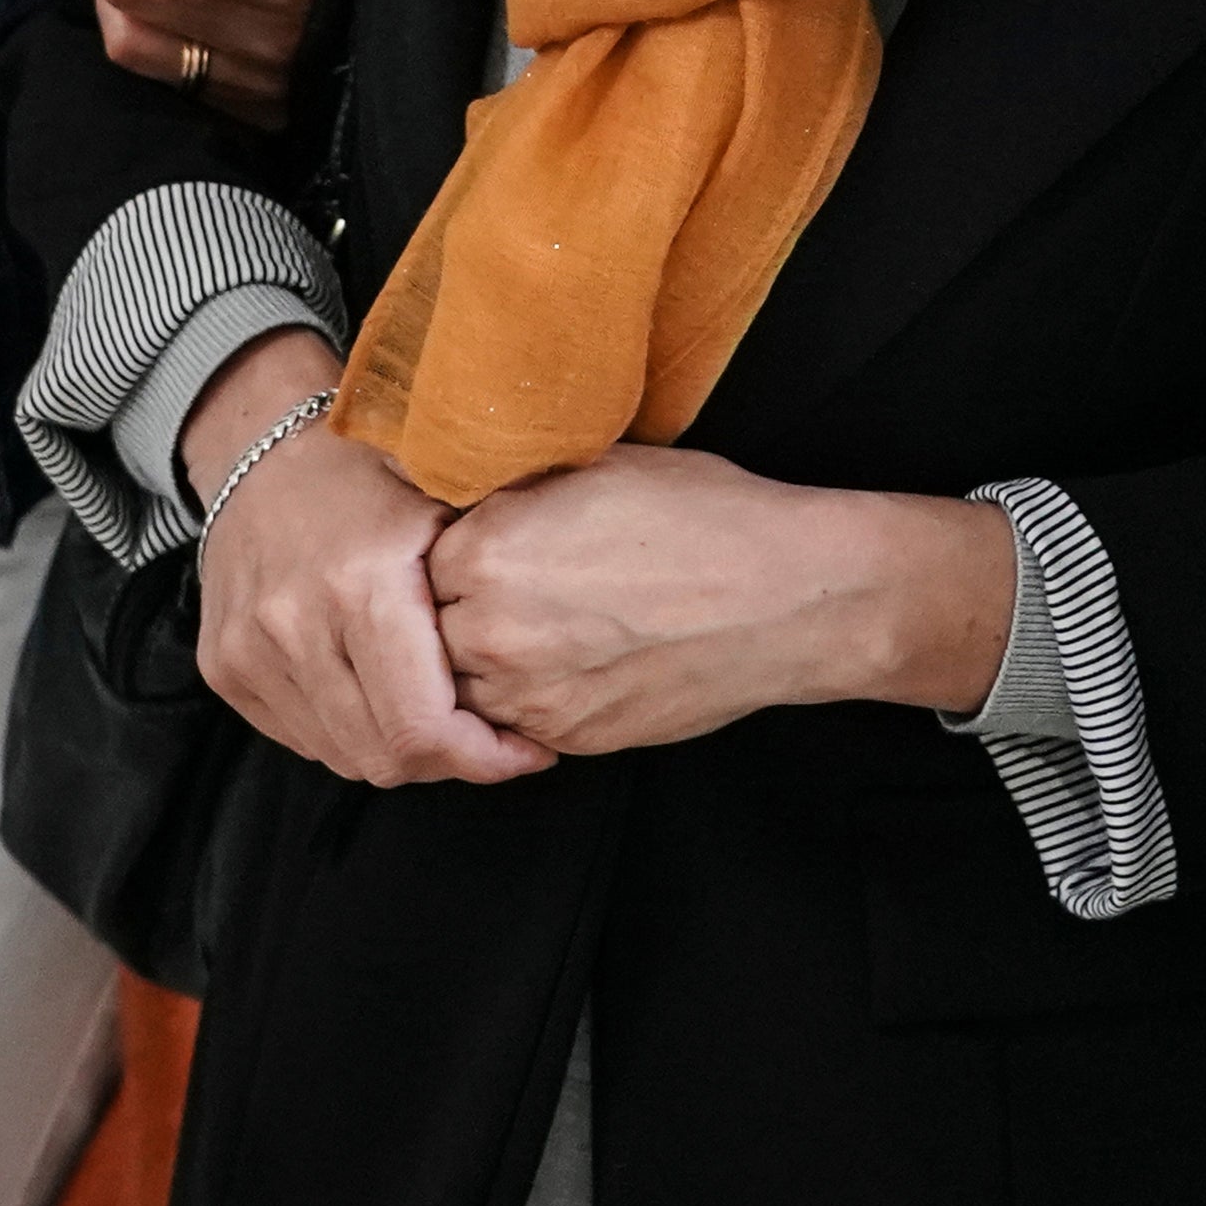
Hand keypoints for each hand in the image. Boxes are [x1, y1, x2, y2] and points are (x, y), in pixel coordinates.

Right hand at [187, 334, 552, 788]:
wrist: (260, 447)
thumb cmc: (372, 470)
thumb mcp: (451, 500)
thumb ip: (493, 577)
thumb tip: (564, 647)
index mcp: (363, 582)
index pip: (424, 728)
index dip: (483, 758)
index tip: (525, 751)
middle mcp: (296, 624)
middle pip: (385, 757)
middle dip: (448, 760)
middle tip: (488, 736)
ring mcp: (250, 651)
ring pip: (342, 756)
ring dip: (397, 750)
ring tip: (437, 712)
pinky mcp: (224, 667)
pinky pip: (299, 737)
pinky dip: (347, 733)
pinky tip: (379, 695)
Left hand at [428, 446, 1012, 758]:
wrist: (787, 597)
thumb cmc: (707, 518)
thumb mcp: (598, 466)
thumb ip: (516, 490)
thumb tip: (470, 493)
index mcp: (489, 550)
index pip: (417, 556)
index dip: (449, 546)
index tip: (476, 539)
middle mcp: (494, 630)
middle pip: (428, 629)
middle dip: (457, 609)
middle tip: (509, 585)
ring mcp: (531, 695)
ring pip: (467, 685)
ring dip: (486, 661)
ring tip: (543, 624)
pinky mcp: (571, 739)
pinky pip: (518, 724)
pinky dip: (532, 698)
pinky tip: (578, 658)